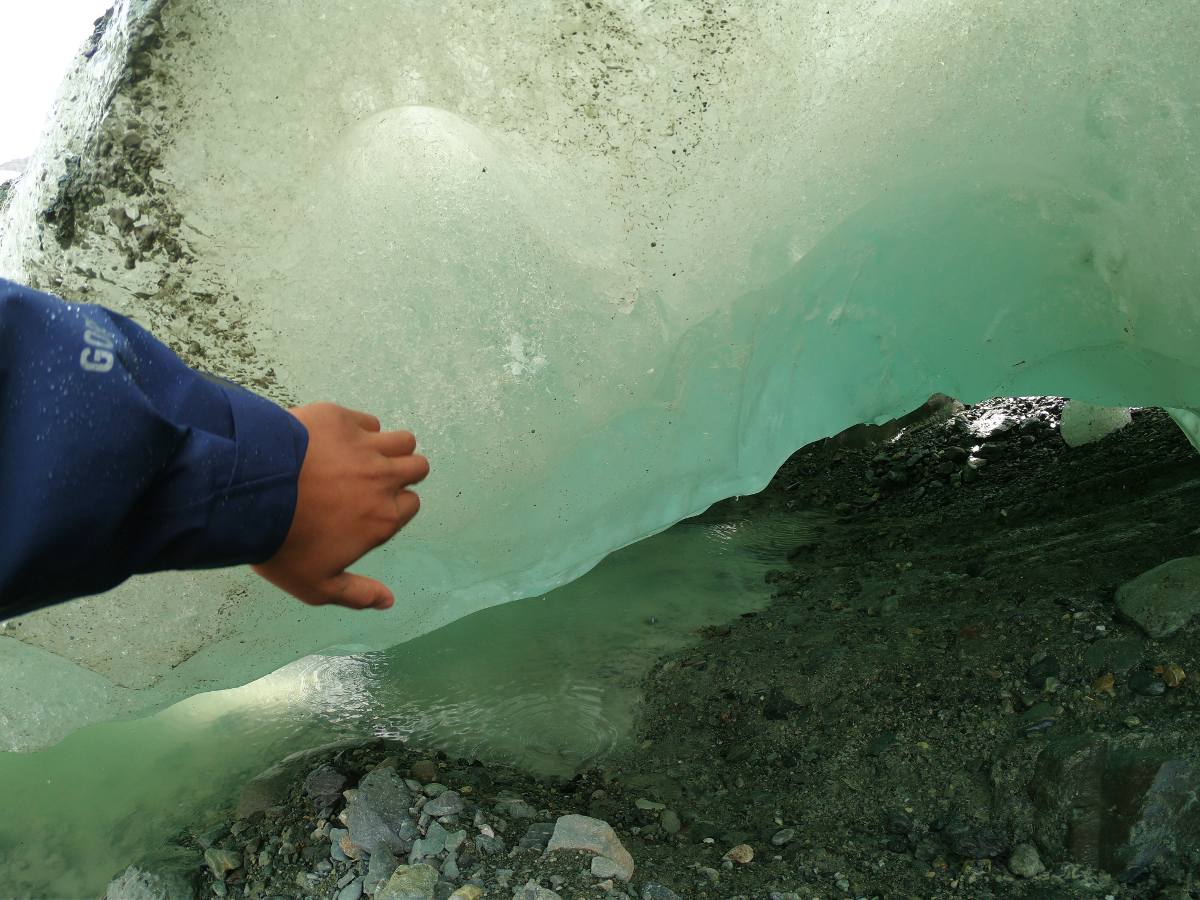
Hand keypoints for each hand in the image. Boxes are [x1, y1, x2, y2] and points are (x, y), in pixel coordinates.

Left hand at [252, 402, 428, 609]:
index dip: (395, 505)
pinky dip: (359, 430)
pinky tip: (335, 442)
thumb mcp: (316, 585)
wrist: (249, 492)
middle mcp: (383, 479)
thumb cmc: (281, 543)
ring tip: (365, 456)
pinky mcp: (341, 421)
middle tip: (373, 479)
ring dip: (392, 447)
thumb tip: (388, 601)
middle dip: (403, 472)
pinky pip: (367, 421)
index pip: (412, 503)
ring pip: (403, 440)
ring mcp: (364, 446)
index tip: (371, 508)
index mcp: (384, 518)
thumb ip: (357, 594)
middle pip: (418, 466)